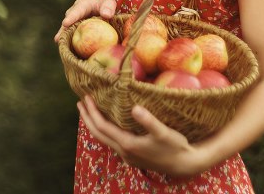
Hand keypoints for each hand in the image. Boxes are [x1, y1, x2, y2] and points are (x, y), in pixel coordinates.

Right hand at [53, 0, 116, 42]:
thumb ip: (108, 7)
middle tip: (58, 38)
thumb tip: (106, 15)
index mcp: (82, 6)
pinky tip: (69, 52)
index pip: (76, 11)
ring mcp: (73, 24)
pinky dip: (70, 44)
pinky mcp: (75, 32)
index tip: (65, 23)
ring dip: (64, 38)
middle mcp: (74, 15)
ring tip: (60, 46)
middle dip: (63, 30)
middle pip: (68, 23)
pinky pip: (72, 38)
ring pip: (67, 31)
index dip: (71, 18)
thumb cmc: (106, 7)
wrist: (103, 12)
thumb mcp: (109, 3)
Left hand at [77, 95, 206, 176]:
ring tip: (89, 112)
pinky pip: (111, 141)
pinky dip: (104, 130)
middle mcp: (123, 151)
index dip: (92, 112)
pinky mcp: (132, 156)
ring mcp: (127, 155)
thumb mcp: (164, 132)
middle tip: (80, 103)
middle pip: (98, 134)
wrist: (183, 165)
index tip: (86, 98)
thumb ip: (148, 120)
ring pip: (103, 139)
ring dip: (94, 124)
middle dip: (87, 118)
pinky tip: (107, 124)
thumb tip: (135, 108)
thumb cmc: (175, 146)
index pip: (102, 127)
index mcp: (128, 144)